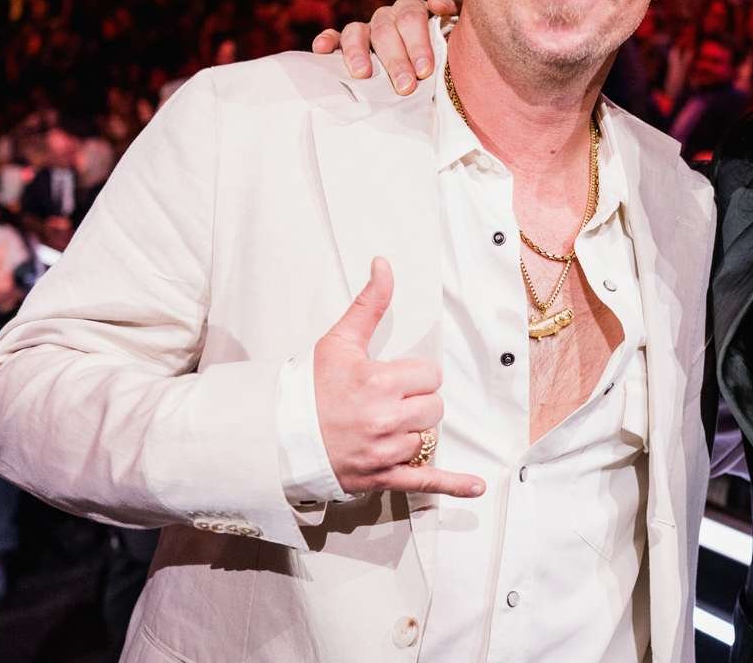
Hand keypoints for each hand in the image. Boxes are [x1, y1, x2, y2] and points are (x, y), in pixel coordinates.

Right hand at [310, 0, 461, 95]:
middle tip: (405, 86)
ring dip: (359, 52)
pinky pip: (336, 37)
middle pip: (387, 28)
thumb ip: (455, 11)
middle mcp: (391, 17)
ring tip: (363, 75)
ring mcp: (369, 29)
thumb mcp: (459, 33)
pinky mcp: (349, 42)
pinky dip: (328, 40)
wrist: (437, 74)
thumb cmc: (449, 52)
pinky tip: (321, 49)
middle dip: (396, 59)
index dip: (418, 42)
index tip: (425, 70)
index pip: (414, 15)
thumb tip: (437, 4)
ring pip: (358, 31)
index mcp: (417, 12)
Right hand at [312, 257, 484, 496]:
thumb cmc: (308, 388)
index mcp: (379, 382)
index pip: (429, 375)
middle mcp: (385, 418)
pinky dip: (452, 485)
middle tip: (387, 403)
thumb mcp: (339, 341)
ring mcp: (384, 452)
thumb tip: (384, 264)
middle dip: (417, 403)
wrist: (277, 436)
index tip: (391, 379)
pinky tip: (476, 487)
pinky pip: (425, 482)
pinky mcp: (381, 478)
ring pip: (427, 438)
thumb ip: (369, 304)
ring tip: (382, 428)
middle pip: (434, 407)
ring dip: (412, 432)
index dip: (414, 376)